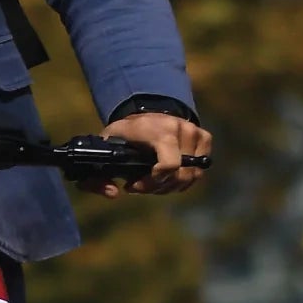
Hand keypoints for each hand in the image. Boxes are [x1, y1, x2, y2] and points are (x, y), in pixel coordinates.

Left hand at [93, 113, 211, 197]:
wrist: (147, 110)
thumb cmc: (126, 132)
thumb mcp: (106, 145)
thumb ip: (98, 174)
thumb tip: (114, 193)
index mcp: (157, 130)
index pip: (169, 165)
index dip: (154, 182)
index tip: (135, 184)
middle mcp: (180, 128)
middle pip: (178, 176)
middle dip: (157, 188)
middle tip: (140, 185)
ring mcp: (195, 132)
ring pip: (190, 177)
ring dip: (170, 186)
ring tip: (153, 181)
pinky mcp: (204, 138)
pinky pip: (198, 172)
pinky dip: (184, 179)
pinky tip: (167, 176)